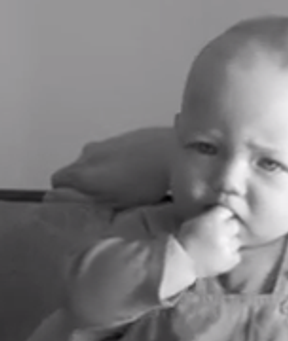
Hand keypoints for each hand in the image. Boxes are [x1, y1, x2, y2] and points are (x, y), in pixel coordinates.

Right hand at [49, 127, 173, 209]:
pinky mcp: (125, 136)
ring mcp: (107, 142)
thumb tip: (55, 200)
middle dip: (86, 184)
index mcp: (81, 172)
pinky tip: (139, 169)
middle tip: (109, 196)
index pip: (57, 184)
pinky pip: (112, 152)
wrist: (179, 152)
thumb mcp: (113, 201)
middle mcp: (88, 154)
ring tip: (129, 183)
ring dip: (104, 172)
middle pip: (74, 171)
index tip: (86, 204)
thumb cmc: (148, 182)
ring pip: (94, 161)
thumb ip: (82, 201)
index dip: (69, 196)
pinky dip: (119, 161)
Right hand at [176, 206, 241, 277]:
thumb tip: (226, 206)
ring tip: (213, 248)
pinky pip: (236, 255)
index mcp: (214, 217)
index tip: (216, 222)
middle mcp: (223, 229)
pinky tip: (216, 257)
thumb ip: (211, 214)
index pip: (228, 212)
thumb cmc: (185, 239)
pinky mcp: (229, 259)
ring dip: (229, 244)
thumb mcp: (195, 220)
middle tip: (215, 236)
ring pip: (237, 241)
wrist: (178, 260)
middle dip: (228, 230)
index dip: (223, 217)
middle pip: (235, 225)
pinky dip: (229, 256)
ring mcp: (227, 245)